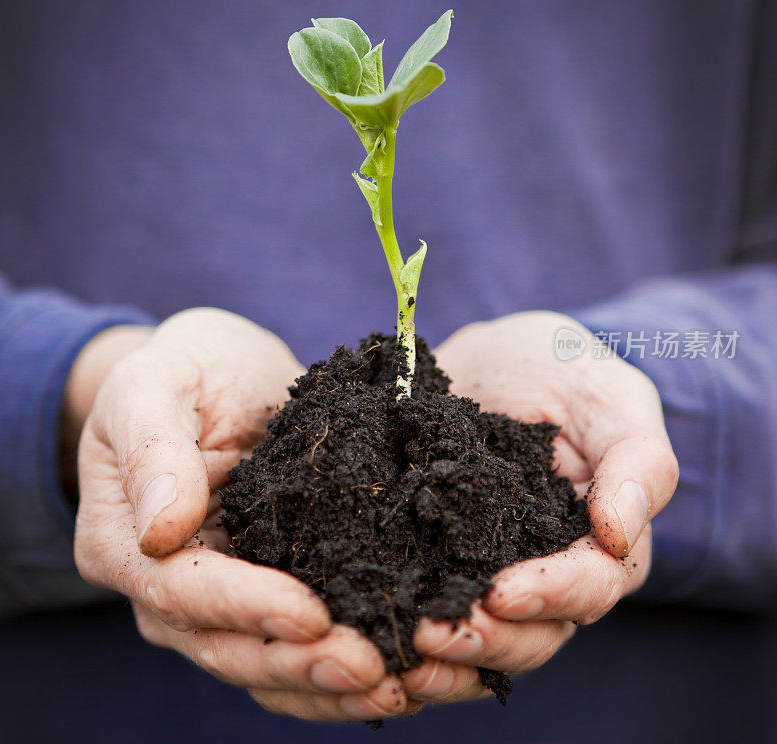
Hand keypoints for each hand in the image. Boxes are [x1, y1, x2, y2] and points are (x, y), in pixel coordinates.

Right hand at [72, 308, 414, 721]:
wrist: (220, 371)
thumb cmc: (184, 367)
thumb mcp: (153, 384)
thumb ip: (151, 448)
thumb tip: (162, 530)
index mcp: (125, 540)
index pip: (183, 591)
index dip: (247, 608)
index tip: (311, 616)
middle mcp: (166, 587)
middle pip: (228, 646)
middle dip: (299, 663)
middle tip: (372, 670)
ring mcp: (218, 596)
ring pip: (266, 662)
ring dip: (328, 684)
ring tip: (396, 685)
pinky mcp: (268, 587)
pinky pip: (296, 644)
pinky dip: (339, 667)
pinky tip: (396, 670)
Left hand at [401, 311, 677, 702]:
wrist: (494, 357)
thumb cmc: (566, 370)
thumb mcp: (611, 397)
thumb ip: (637, 461)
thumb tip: (618, 535)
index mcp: (599, 541)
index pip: (588, 586)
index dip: (550, 596)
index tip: (500, 593)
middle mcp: (548, 570)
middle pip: (532, 632)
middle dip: (485, 639)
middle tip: (432, 634)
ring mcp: (490, 570)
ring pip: (481, 638)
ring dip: (445, 657)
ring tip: (402, 654)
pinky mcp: (440, 560)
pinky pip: (434, 610)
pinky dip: (410, 641)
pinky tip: (379, 648)